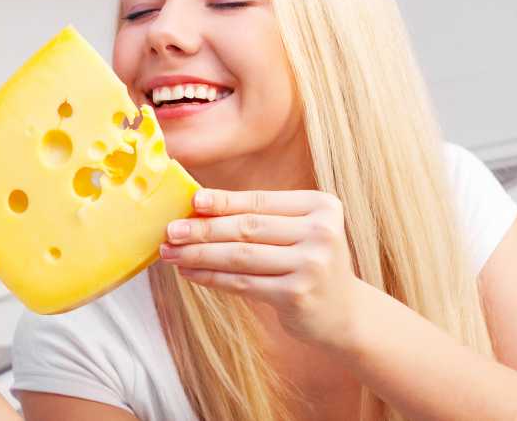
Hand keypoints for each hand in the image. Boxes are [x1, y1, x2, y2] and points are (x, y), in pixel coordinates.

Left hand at [160, 188, 358, 349]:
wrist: (345, 314)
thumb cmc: (311, 264)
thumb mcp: (299, 233)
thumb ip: (261, 218)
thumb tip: (199, 208)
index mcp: (321, 207)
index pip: (261, 201)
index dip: (223, 201)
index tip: (191, 202)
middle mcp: (321, 233)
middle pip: (248, 227)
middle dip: (203, 229)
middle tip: (171, 231)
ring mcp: (311, 265)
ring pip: (240, 256)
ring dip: (200, 254)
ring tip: (172, 253)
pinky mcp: (297, 295)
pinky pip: (243, 283)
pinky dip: (212, 278)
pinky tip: (191, 273)